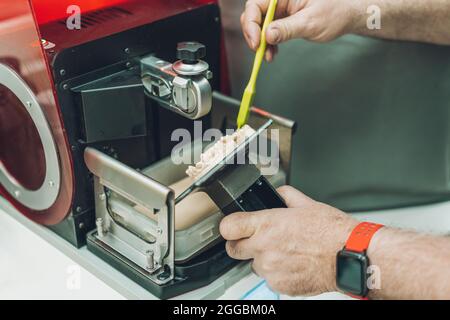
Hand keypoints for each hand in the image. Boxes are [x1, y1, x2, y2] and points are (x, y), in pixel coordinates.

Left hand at [219, 185, 358, 295]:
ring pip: (254, 265)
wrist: (349, 257)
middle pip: (233, 249)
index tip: (233, 226)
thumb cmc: (331, 232)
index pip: (228, 227)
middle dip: (240, 244)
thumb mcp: (307, 204)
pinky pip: (270, 279)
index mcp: (267, 225)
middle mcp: (264, 248)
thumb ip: (286, 196)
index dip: (229, 226)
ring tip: (284, 251)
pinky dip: (277, 272)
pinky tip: (293, 263)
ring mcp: (271, 269)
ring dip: (263, 259)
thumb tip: (278, 193)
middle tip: (255, 240)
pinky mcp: (280, 285)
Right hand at [241, 0, 359, 60]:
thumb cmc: (335, 12)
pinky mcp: (283, 21)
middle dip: (253, 34)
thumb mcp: (310, 22)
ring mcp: (280, 10)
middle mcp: (279, 0)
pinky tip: (272, 54)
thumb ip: (287, 28)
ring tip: (267, 56)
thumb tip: (267, 35)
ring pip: (260, 25)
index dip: (251, 24)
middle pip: (254, 15)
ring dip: (260, 42)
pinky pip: (269, 32)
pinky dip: (268, 44)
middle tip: (258, 50)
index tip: (257, 42)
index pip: (256, 5)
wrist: (347, 16)